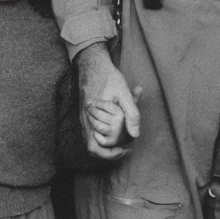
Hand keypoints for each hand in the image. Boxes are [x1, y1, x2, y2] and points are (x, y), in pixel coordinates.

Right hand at [76, 42, 141, 161]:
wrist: (93, 63)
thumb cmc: (108, 77)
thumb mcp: (124, 93)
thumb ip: (132, 114)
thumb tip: (135, 135)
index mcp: (91, 118)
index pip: (94, 148)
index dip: (109, 155)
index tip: (125, 150)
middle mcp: (85, 121)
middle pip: (92, 147)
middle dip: (110, 152)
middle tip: (126, 149)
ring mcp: (84, 117)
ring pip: (92, 139)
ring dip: (108, 143)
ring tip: (124, 141)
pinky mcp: (86, 113)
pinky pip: (93, 130)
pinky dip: (105, 133)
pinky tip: (118, 127)